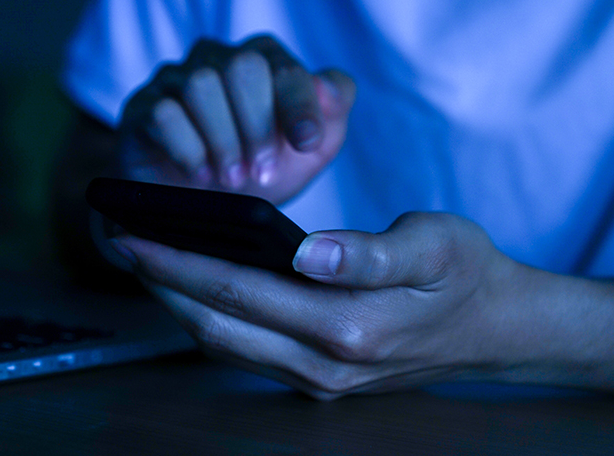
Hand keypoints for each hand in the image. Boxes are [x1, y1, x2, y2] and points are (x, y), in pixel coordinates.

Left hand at [110, 212, 518, 399]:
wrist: (496, 331)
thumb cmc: (467, 273)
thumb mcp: (436, 243)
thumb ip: (369, 250)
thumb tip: (306, 252)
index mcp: (347, 326)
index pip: (237, 290)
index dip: (176, 261)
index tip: (131, 232)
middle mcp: (323, 365)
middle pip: (215, 325)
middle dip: (159, 283)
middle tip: (117, 240)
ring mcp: (318, 381)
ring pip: (224, 344)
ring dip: (177, 303)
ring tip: (143, 260)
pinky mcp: (317, 381)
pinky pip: (246, 351)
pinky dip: (209, 318)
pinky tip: (193, 287)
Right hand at [117, 35, 355, 204]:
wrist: (197, 207)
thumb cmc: (258, 170)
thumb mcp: (307, 153)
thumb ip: (332, 114)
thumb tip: (330, 87)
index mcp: (262, 61)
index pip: (285, 65)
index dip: (300, 103)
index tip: (308, 145)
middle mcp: (217, 58)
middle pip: (242, 65)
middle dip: (259, 124)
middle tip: (264, 172)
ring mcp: (175, 79)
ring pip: (201, 85)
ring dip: (224, 139)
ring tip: (232, 179)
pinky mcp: (142, 107)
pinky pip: (164, 113)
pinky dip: (188, 149)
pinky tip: (200, 175)